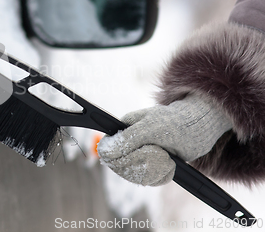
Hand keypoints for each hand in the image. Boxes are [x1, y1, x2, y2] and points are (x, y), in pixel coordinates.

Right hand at [96, 94, 231, 185]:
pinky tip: (170, 163)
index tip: (143, 153)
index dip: (122, 158)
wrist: (199, 128)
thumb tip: (103, 151)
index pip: (107, 152)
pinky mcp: (150, 167)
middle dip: (145, 163)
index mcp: (122, 130)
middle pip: (122, 168)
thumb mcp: (151, 128)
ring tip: (168, 157)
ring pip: (136, 177)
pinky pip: (149, 181)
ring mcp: (138, 156)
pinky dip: (163, 175)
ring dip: (156, 169)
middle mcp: (127, 144)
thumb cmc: (175, 122)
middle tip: (161, 152)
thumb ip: (127, 140)